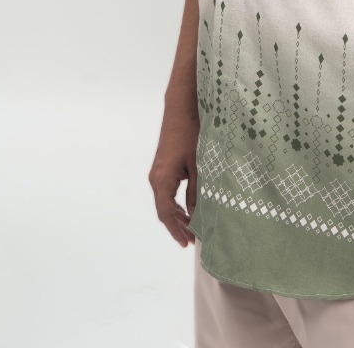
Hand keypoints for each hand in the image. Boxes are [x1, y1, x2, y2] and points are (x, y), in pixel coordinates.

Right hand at [148, 108, 200, 246]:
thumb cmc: (191, 134)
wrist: (180, 110)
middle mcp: (155, 178)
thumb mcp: (198, 165)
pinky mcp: (162, 167)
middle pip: (164, 210)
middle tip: (193, 240)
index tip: (188, 243)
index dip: (176, 230)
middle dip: (178, 226)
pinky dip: (176, 203)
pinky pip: (166, 191)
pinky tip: (188, 208)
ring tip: (193, 228)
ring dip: (177, 215)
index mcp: (162, 179)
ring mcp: (157, 172)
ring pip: (165, 201)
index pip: (166, 213)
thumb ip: (196, 191)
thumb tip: (197, 215)